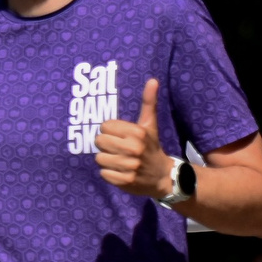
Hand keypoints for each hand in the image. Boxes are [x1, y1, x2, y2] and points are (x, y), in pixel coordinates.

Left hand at [96, 77, 177, 200]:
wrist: (163, 176)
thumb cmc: (151, 147)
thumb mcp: (150, 125)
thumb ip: (148, 103)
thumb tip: (153, 80)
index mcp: (137, 132)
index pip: (104, 126)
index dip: (110, 132)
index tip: (120, 137)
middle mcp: (133, 148)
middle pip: (99, 141)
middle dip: (107, 146)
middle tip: (119, 150)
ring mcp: (129, 166)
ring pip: (99, 158)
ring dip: (107, 160)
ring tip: (120, 161)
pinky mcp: (124, 181)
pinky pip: (103, 173)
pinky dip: (109, 174)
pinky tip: (121, 172)